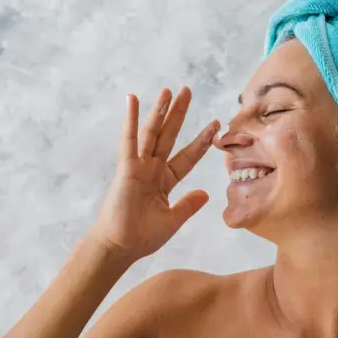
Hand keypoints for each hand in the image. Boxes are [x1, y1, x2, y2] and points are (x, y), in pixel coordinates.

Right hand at [88, 87, 219, 261]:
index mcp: (165, 181)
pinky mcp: (126, 168)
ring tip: (169, 89)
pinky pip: (129, 140)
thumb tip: (206, 194)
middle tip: (188, 90)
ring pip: (152, 133)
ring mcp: (138, 166)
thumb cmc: (142, 236)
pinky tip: (132, 99)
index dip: (201, 141)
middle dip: (179, 114)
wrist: (121, 247)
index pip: (187, 156)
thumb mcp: (173, 220)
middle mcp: (152, 169)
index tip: (216, 124)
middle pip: (169, 135)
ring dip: (160, 111)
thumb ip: (188, 205)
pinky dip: (130, 119)